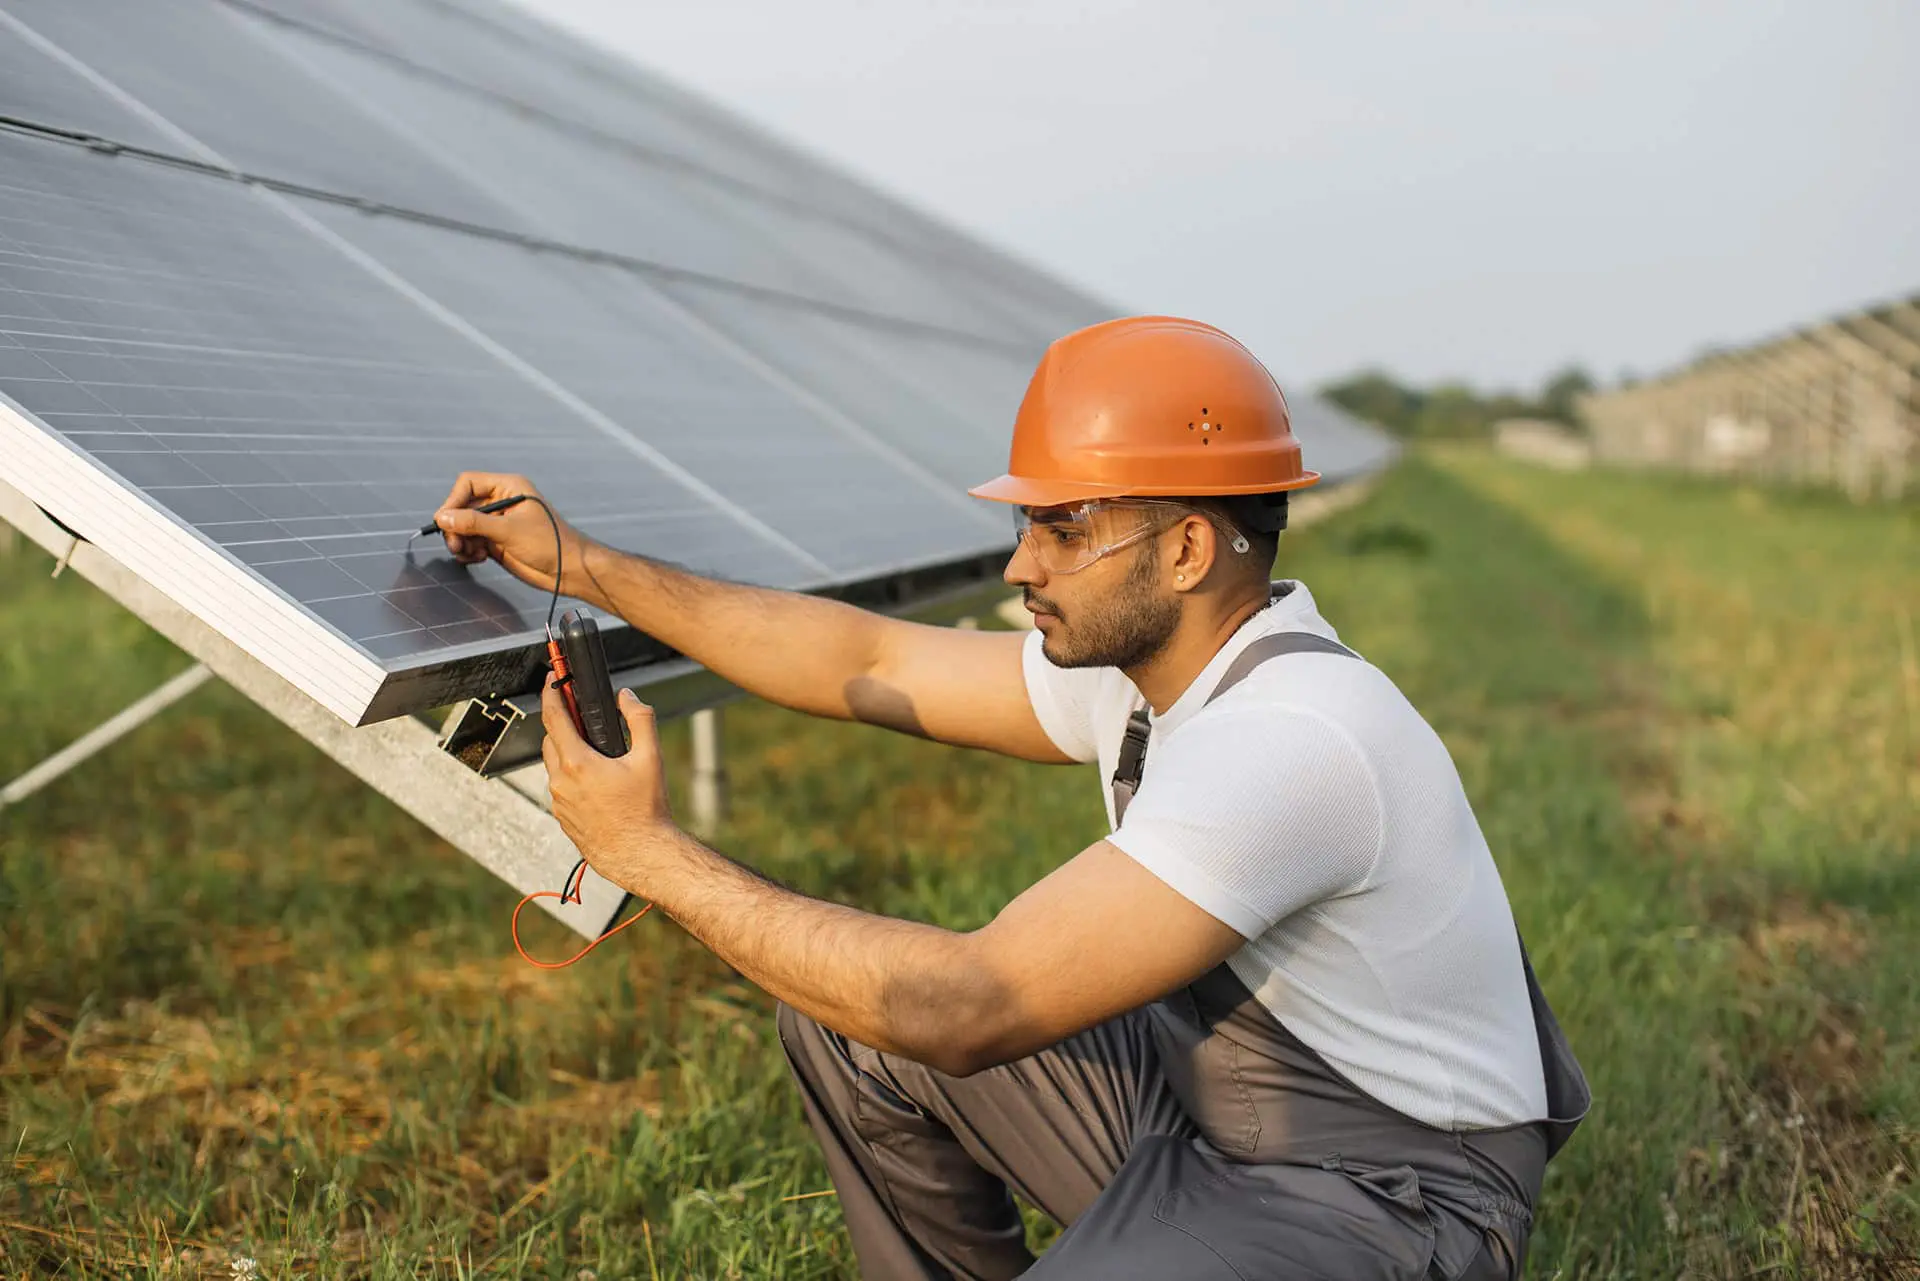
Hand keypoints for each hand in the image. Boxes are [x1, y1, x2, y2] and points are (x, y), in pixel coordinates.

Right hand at [431, 472, 602, 606]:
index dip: (454, 501)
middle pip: (462, 507)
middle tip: (455, 544)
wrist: (569, 571)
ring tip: (468, 553)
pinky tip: (478, 558)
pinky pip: (471, 542)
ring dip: (460, 541)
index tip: (445, 521)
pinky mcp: (496, 542)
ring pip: (464, 527)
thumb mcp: (509, 530)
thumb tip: (443, 517)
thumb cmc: (550, 543)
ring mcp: (498, 523)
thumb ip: (474, 523)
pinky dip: (468, 551)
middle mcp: (501, 502)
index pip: (469, 484)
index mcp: (509, 488)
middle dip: (455, 526)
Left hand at [541, 679, 676, 893]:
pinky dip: (572, 776)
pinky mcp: (562, 817)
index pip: (554, 717)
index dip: (551, 693)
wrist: (640, 854)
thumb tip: (627, 697)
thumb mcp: (650, 758)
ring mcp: (558, 801)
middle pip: (551, 739)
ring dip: (569, 751)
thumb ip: (639, 719)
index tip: (552, 679)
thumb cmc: (645, 811)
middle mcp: (561, 782)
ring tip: (598, 755)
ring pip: (555, 764)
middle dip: (564, 723)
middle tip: (583, 716)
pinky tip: (598, 783)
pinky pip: (560, 787)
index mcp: (577, 763)